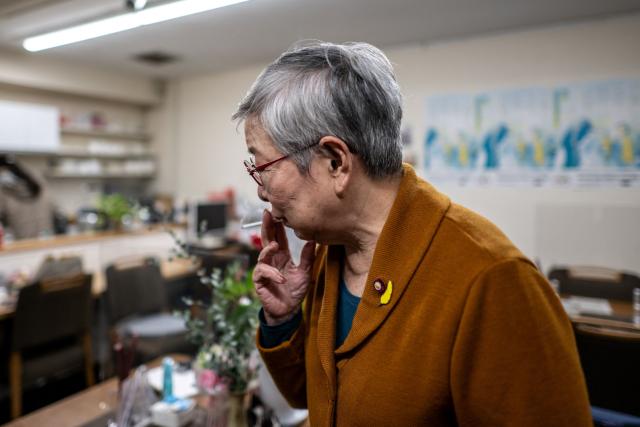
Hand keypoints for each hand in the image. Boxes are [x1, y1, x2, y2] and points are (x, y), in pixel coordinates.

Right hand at [252, 210, 315, 324]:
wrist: (289, 310)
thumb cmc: (295, 291)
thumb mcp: (305, 272)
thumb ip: (307, 257)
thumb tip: (314, 240)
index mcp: (282, 255)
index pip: (278, 236)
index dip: (277, 225)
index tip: (278, 211)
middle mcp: (271, 260)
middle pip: (267, 239)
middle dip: (266, 227)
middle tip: (267, 214)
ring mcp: (264, 270)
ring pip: (262, 255)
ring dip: (268, 250)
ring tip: (274, 246)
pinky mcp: (260, 281)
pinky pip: (262, 273)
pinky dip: (272, 274)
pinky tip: (281, 278)